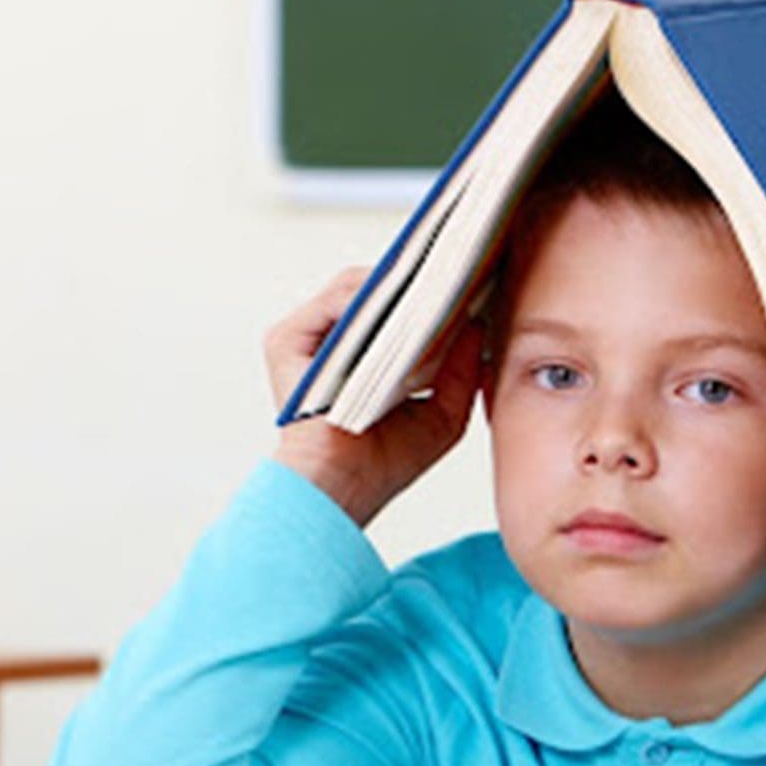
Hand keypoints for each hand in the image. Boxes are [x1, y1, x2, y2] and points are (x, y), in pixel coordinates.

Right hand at [266, 268, 484, 527]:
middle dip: (420, 281)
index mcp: (364, 356)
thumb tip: (477, 326)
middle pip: (379, 291)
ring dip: (399, 285)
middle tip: (462, 275)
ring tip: (436, 288)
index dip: (433, 295)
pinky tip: (401, 307)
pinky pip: (334, 301)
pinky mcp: (287, 340)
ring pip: (357, 287)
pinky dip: (369, 297)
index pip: (398, 307)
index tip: (474, 287)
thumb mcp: (443, 416)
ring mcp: (308, 339)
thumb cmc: (383, 464)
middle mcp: (333, 343)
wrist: (340, 489)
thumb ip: (462, 372)